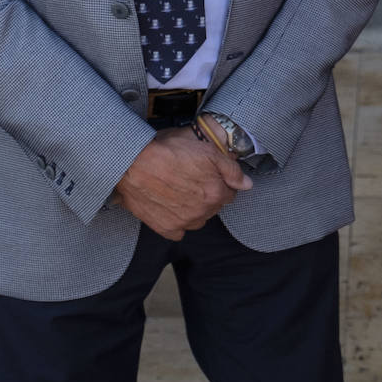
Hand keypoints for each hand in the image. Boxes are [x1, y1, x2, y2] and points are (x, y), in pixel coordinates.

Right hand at [114, 128, 252, 240]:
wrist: (134, 164)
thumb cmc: (169, 152)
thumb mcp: (207, 150)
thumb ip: (231, 169)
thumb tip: (247, 184)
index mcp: (216, 193)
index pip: (230, 193)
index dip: (220, 182)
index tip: (209, 175)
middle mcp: (203, 212)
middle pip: (214, 206)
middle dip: (208, 194)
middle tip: (192, 179)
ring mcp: (184, 222)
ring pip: (198, 219)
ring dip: (194, 209)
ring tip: (180, 191)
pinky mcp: (166, 228)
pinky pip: (179, 231)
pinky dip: (177, 221)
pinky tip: (170, 206)